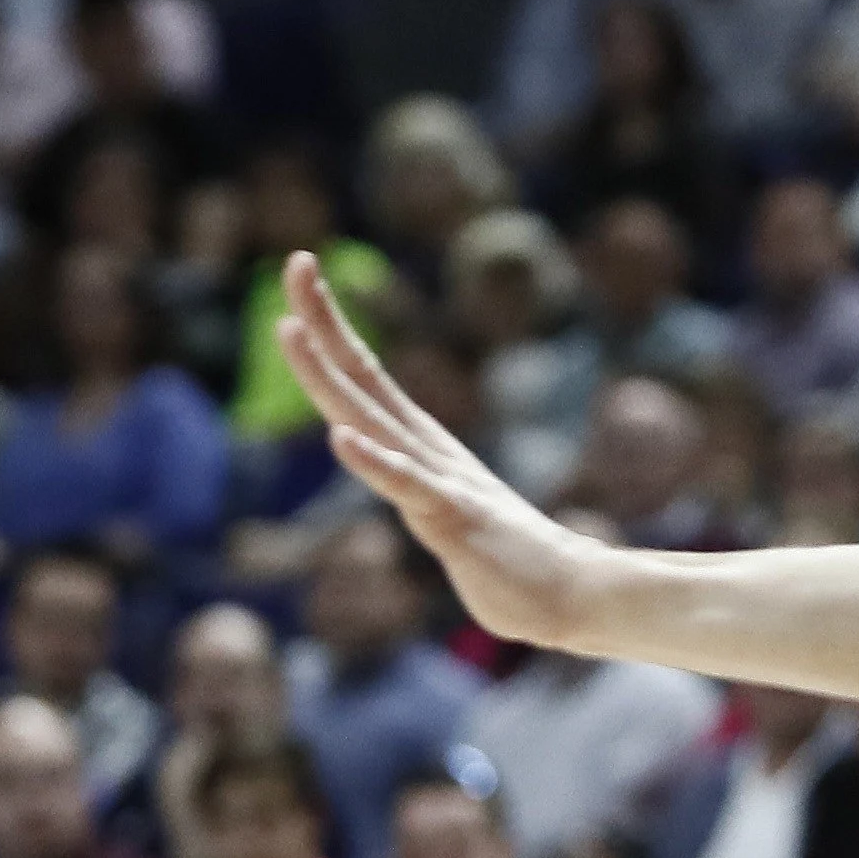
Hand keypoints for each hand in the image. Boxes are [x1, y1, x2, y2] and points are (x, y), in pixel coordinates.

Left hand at [279, 252, 608, 647]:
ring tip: (290, 330)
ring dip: (327, 378)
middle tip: (295, 263)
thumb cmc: (510, 560)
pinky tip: (341, 438)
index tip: (300, 273)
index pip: (365, 375)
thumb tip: (401, 481)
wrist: (569, 594)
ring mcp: (439, 481)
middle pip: (361, 379)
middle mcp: (426, 450)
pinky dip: (374, 462)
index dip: (330, 328)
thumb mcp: (449, 514)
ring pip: (370, 421)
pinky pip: (407, 487)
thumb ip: (421, 492)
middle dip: (323, 323)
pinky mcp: (453, 519)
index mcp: (420, 445)